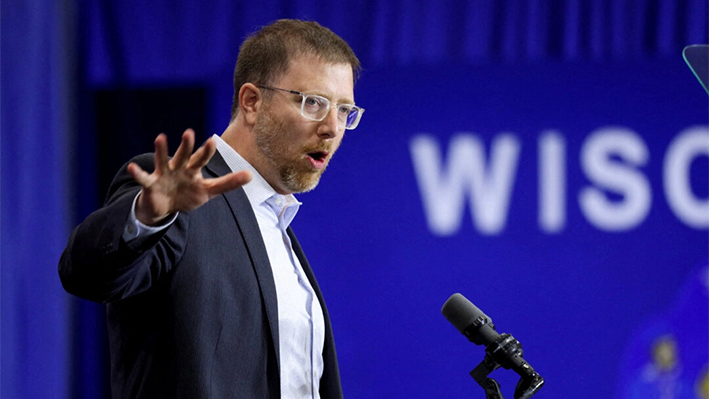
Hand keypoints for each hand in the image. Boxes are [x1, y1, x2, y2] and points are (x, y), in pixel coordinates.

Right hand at [127, 129, 251, 225]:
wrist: (164, 207)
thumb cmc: (187, 195)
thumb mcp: (209, 190)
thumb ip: (228, 183)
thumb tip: (251, 175)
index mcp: (193, 169)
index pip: (201, 158)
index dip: (206, 151)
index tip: (212, 140)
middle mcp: (178, 167)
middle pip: (183, 155)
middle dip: (186, 145)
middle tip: (189, 132)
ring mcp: (163, 174)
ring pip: (163, 160)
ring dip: (161, 150)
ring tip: (160, 138)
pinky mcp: (151, 184)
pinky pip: (143, 178)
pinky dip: (138, 173)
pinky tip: (132, 168)